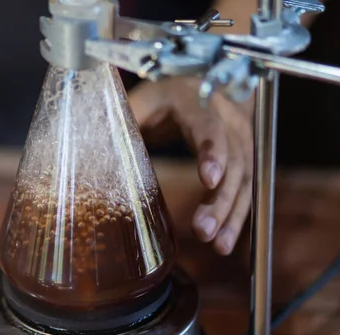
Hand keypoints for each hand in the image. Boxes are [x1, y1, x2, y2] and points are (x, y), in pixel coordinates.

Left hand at [128, 77, 253, 255]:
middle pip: (233, 160)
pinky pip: (245, 190)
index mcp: (196, 101)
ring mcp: (240, 140)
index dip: (212, 152)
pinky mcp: (243, 159)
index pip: (209, 126)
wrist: (202, 85)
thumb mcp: (141, 100)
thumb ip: (124, 119)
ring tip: (217, 244)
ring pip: (244, 179)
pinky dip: (236, 217)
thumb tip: (94, 147)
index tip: (209, 180)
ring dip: (231, 214)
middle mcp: (226, 119)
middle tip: (203, 230)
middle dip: (220, 198)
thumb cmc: (165, 97)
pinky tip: (225, 242)